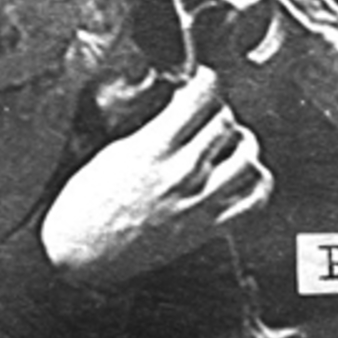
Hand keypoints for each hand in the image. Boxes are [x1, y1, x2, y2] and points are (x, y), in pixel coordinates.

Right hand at [41, 66, 271, 286]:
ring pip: (247, 155)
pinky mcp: (209, 227)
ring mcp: (199, 201)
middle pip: (225, 122)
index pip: (198, 98)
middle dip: (219, 109)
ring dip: (242, 141)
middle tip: (210, 111)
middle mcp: (181, 173)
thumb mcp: (111, 153)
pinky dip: (258, 179)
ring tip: (231, 139)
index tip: (204, 80)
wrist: (79, 257)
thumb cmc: (84, 208)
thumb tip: (174, 104)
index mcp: (152, 149)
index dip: (206, 81)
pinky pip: (255, 198)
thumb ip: (148, 127)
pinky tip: (246, 172)